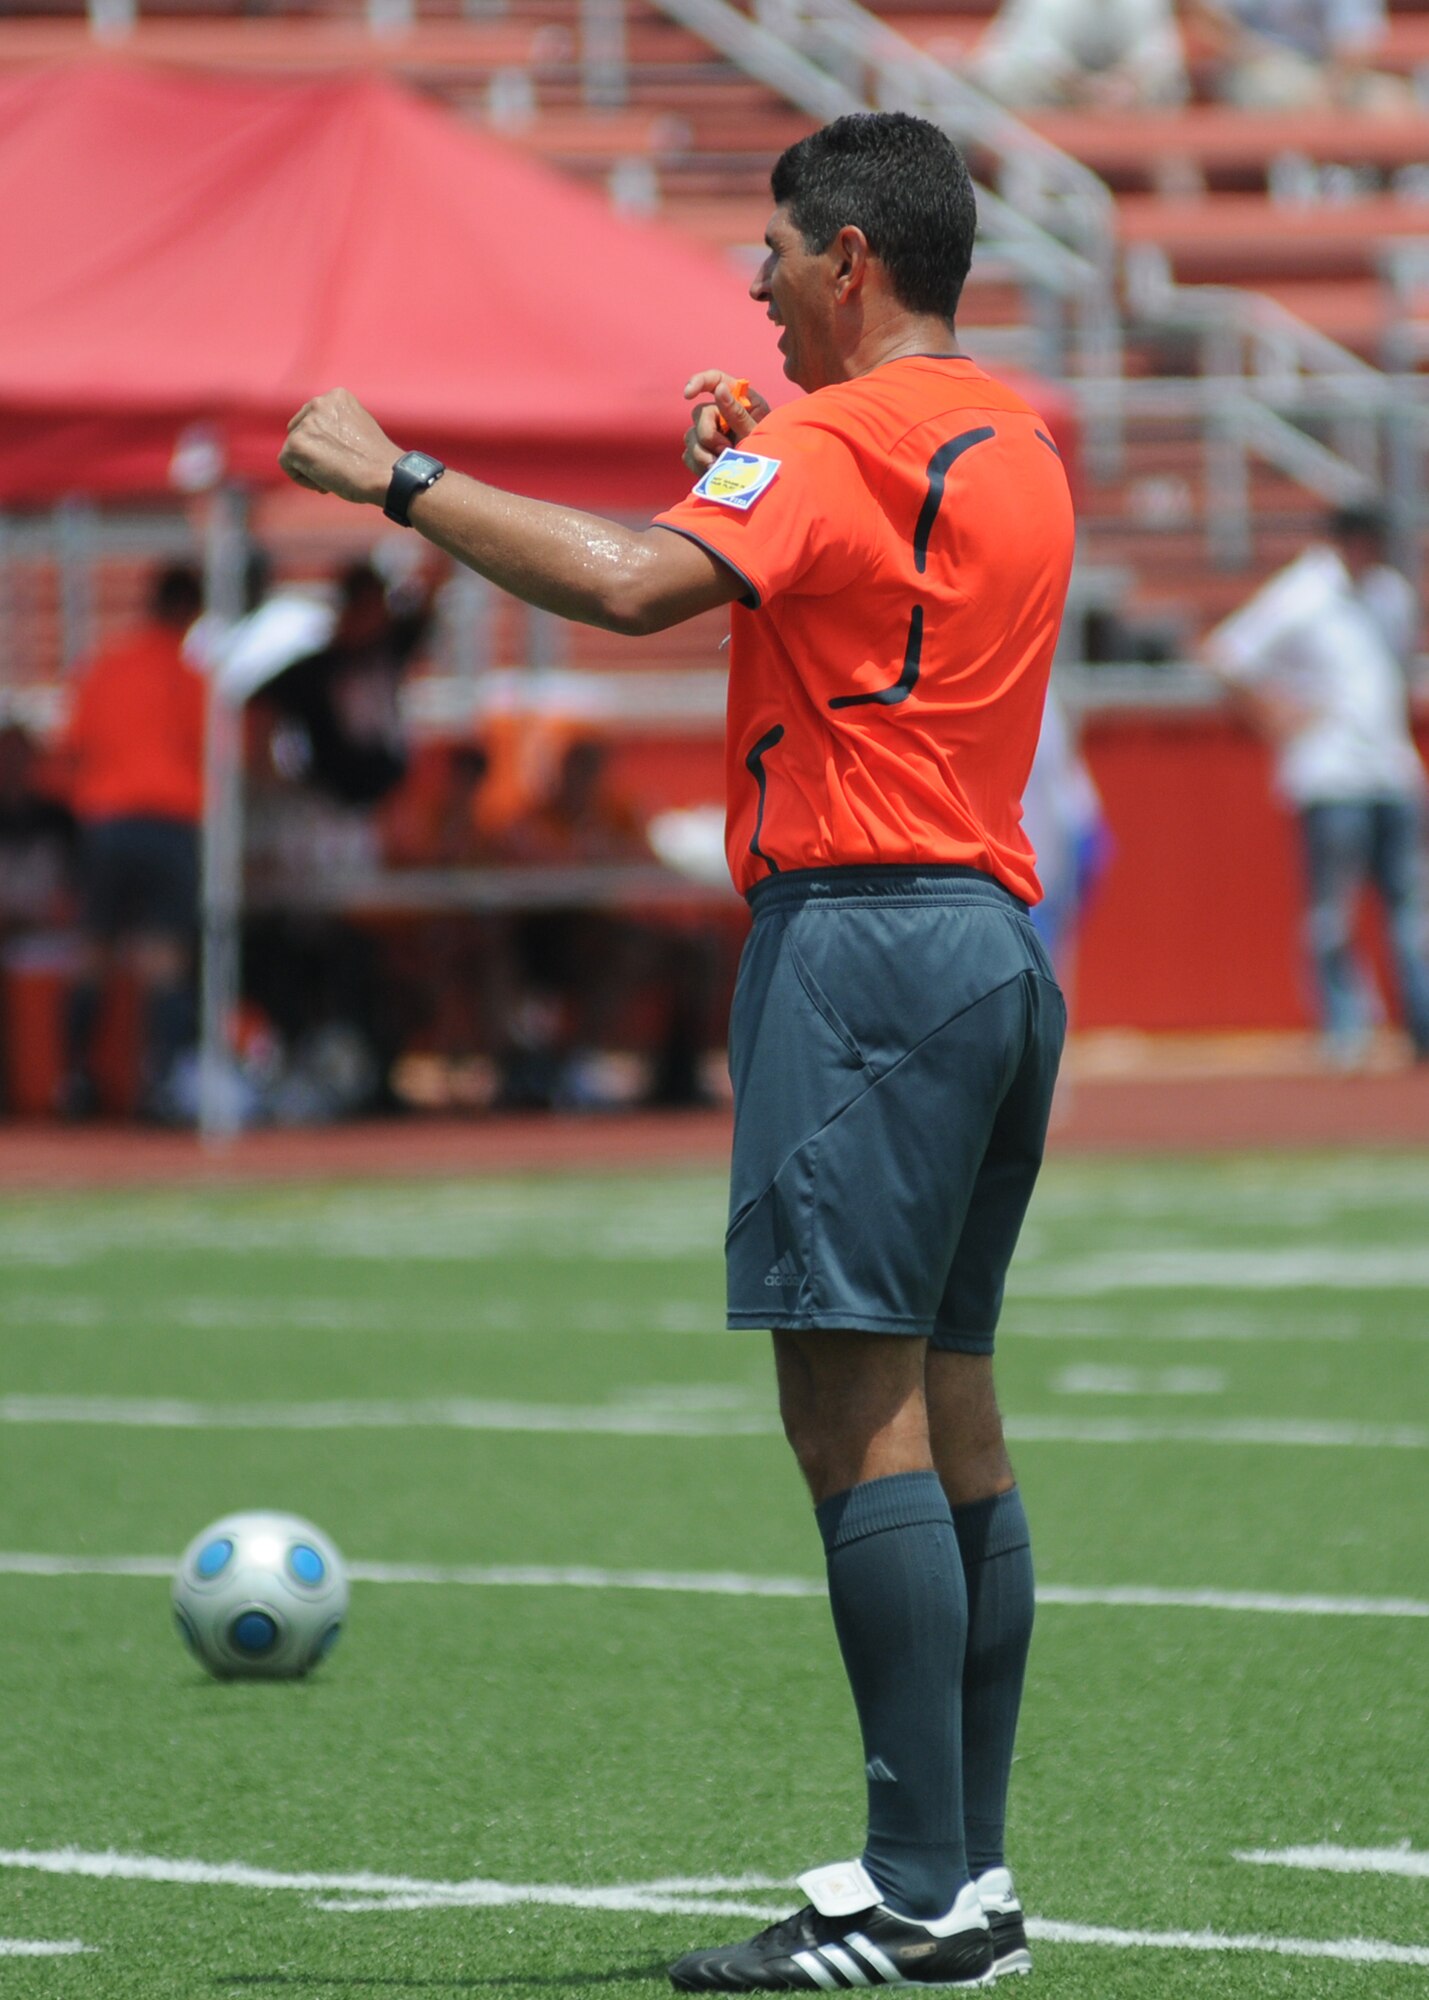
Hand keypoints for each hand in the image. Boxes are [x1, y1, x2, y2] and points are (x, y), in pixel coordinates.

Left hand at [279, 389, 400, 505]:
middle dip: (313, 452)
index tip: (341, 458)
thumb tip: (319, 440)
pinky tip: (325, 483)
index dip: (324, 443)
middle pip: (298, 431)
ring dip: (309, 467)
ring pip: (292, 449)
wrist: (386, 476)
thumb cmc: (378, 461)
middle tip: (335, 470)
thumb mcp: (358, 429)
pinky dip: (302, 478)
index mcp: (337, 396)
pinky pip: (286, 463)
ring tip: (333, 477)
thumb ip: (337, 426)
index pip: (313, 419)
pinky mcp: (296, 444)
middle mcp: (319, 403)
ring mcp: (306, 423)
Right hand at [681, 370, 769, 474]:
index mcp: (740, 400)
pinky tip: (713, 472)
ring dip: (702, 453)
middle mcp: (723, 413)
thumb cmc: (769, 453)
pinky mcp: (703, 453)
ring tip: (719, 466)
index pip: (715, 380)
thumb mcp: (757, 433)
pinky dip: (698, 465)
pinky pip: (689, 455)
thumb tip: (720, 389)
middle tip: (724, 451)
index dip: (699, 381)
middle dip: (708, 434)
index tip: (688, 394)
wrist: (766, 482)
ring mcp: (712, 433)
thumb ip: (738, 413)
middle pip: (699, 413)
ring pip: (691, 436)